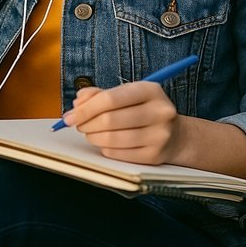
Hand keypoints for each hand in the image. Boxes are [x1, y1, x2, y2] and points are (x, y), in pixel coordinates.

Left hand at [61, 83, 183, 165]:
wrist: (176, 136)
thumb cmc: (143, 111)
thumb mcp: (127, 95)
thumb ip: (100, 94)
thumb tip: (78, 103)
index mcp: (150, 90)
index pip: (109, 98)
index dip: (85, 108)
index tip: (69, 116)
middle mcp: (159, 112)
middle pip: (109, 120)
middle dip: (86, 124)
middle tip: (78, 125)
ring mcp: (159, 135)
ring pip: (112, 139)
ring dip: (93, 137)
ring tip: (90, 134)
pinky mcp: (155, 155)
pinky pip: (118, 154)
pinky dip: (105, 149)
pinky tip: (105, 143)